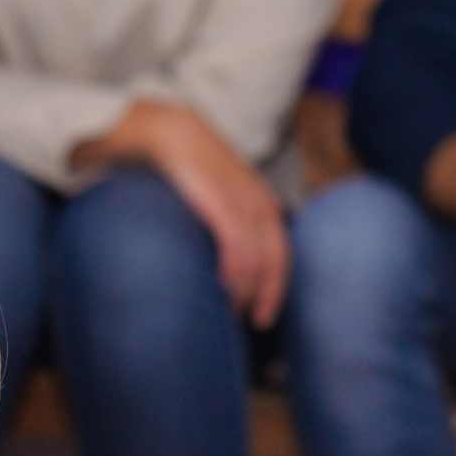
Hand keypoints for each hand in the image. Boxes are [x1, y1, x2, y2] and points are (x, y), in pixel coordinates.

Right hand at [92, 101, 288, 327]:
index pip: (282, 256)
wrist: (173, 133)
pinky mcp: (219, 202)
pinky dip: (232, 270)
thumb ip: (231, 225)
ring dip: (244, 290)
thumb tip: (227, 264)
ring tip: (228, 310)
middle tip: (256, 322)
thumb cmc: (193, 170)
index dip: (278, 290)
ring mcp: (242, 203)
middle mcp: (261, 206)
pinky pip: (235, 244)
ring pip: (255, 258)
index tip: (264, 317)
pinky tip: (220, 285)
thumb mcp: (222, 197)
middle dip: (268, 296)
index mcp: (265, 207)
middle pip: (275, 261)